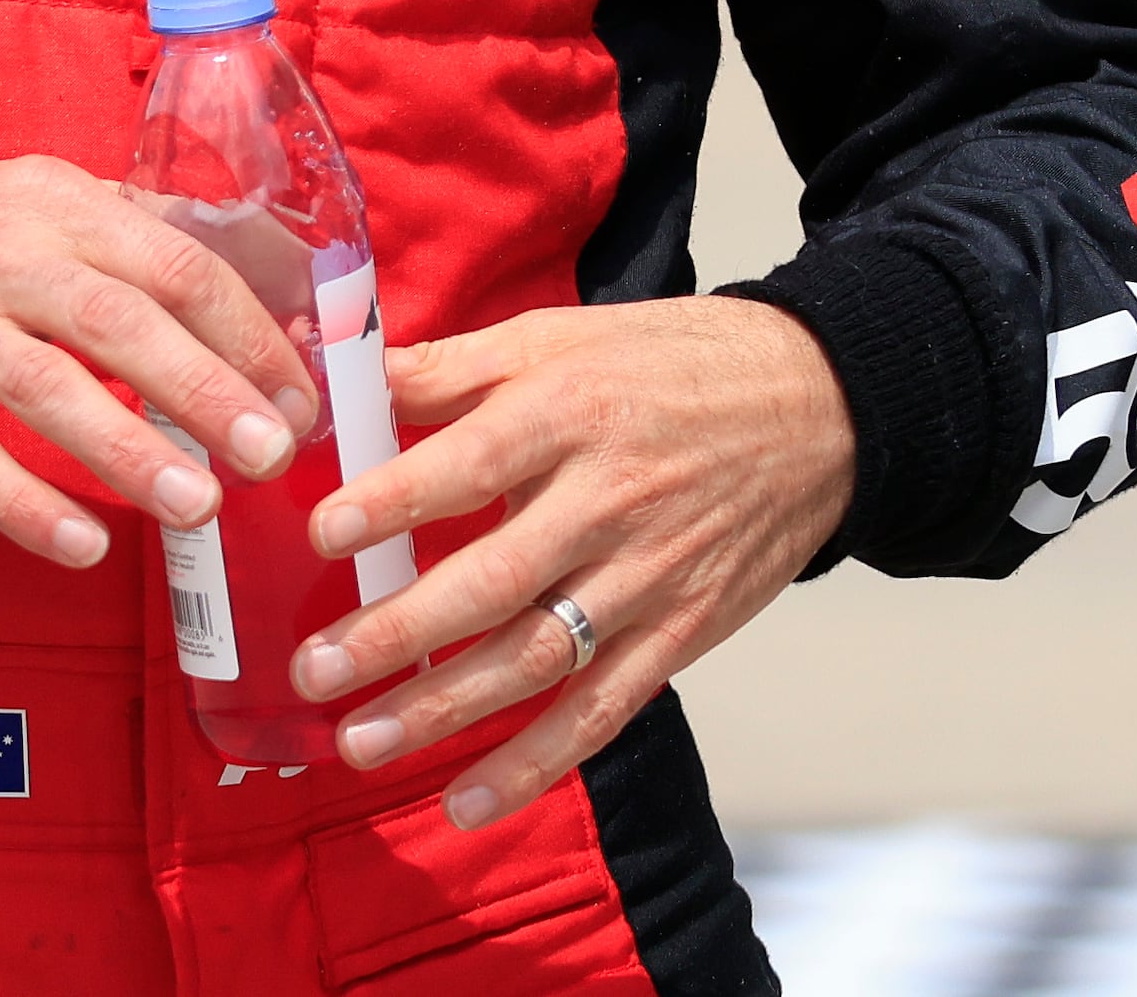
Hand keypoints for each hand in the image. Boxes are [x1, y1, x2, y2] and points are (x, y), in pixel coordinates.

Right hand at [0, 159, 322, 570]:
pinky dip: (28, 506)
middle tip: (270, 453)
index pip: (170, 260)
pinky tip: (86, 546)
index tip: (296, 393)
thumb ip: (131, 239)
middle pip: (118, 321)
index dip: (243, 329)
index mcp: (54, 203)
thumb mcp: (37, 203)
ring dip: (130, 451)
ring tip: (199, 505)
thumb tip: (257, 298)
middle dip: (206, 389)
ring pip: (46, 389)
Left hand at [291, 296, 851, 828]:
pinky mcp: (681, 634)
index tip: (322, 535)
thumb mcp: (561, 337)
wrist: (820, 410)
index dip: (396, 501)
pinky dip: (536, 761)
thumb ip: (454, 365)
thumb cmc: (668, 365)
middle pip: (495, 578)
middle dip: (398, 632)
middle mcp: (611, 501)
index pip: (474, 462)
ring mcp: (649, 577)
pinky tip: (467, 800)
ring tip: (361, 742)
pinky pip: (602, 709)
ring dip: (446, 707)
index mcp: (574, 412)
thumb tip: (349, 374)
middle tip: (315, 669)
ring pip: (538, 656)